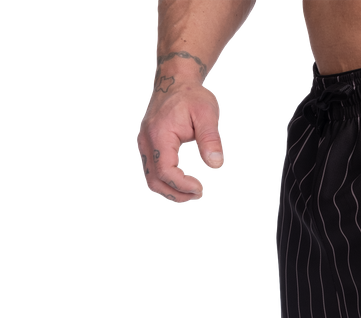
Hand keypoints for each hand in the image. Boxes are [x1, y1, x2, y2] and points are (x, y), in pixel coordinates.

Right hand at [136, 73, 224, 203]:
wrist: (174, 82)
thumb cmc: (192, 96)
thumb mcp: (206, 113)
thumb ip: (210, 139)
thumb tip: (217, 164)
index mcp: (159, 134)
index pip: (166, 171)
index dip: (183, 185)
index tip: (202, 188)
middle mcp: (146, 141)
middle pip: (155, 180)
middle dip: (177, 193)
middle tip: (199, 193)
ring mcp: (144, 144)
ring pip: (151, 179)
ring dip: (171, 190)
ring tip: (193, 190)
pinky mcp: (147, 147)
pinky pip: (152, 171)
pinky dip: (167, 181)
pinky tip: (184, 182)